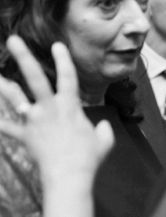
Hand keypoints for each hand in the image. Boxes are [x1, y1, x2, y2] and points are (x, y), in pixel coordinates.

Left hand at [0, 38, 113, 186]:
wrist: (69, 176)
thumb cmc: (89, 158)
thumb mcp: (104, 142)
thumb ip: (103, 130)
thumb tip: (102, 126)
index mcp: (69, 107)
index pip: (68, 77)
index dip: (63, 59)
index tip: (56, 45)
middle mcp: (48, 108)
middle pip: (34, 78)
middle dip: (24, 57)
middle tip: (13, 40)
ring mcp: (34, 121)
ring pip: (14, 98)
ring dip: (2, 85)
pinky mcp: (24, 135)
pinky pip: (9, 128)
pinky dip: (4, 125)